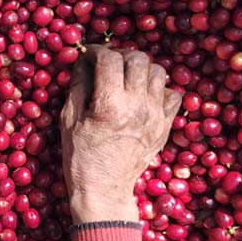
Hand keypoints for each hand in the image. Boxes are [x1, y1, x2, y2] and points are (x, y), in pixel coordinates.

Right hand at [60, 45, 180, 223]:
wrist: (104, 189)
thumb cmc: (80, 156)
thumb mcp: (69, 119)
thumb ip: (78, 85)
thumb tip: (83, 60)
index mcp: (109, 105)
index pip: (109, 59)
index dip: (95, 50)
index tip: (88, 55)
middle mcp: (137, 106)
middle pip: (137, 58)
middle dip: (119, 55)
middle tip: (107, 63)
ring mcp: (155, 116)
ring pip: (157, 71)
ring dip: (139, 69)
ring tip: (126, 77)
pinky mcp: (165, 125)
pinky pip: (172, 94)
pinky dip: (158, 89)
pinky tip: (143, 95)